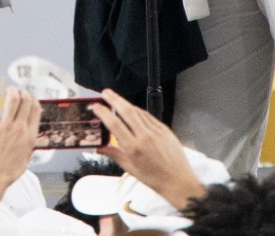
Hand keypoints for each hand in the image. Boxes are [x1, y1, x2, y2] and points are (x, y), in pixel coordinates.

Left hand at [0, 85, 38, 193]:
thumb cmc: (6, 173)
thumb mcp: (25, 160)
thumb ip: (27, 147)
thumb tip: (28, 139)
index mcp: (30, 137)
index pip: (36, 111)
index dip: (33, 99)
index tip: (29, 96)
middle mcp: (19, 129)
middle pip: (25, 101)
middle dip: (22, 92)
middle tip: (16, 91)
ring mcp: (4, 127)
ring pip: (12, 99)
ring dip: (10, 90)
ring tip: (6, 89)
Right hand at [90, 89, 207, 209]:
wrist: (179, 181)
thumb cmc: (155, 178)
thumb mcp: (131, 168)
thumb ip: (114, 154)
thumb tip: (100, 148)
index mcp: (134, 148)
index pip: (115, 124)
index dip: (103, 113)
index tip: (96, 107)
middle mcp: (145, 137)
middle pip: (127, 112)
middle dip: (114, 100)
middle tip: (105, 93)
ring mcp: (156, 132)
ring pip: (138, 112)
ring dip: (125, 103)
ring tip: (116, 98)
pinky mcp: (165, 130)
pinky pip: (149, 117)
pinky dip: (139, 111)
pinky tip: (133, 109)